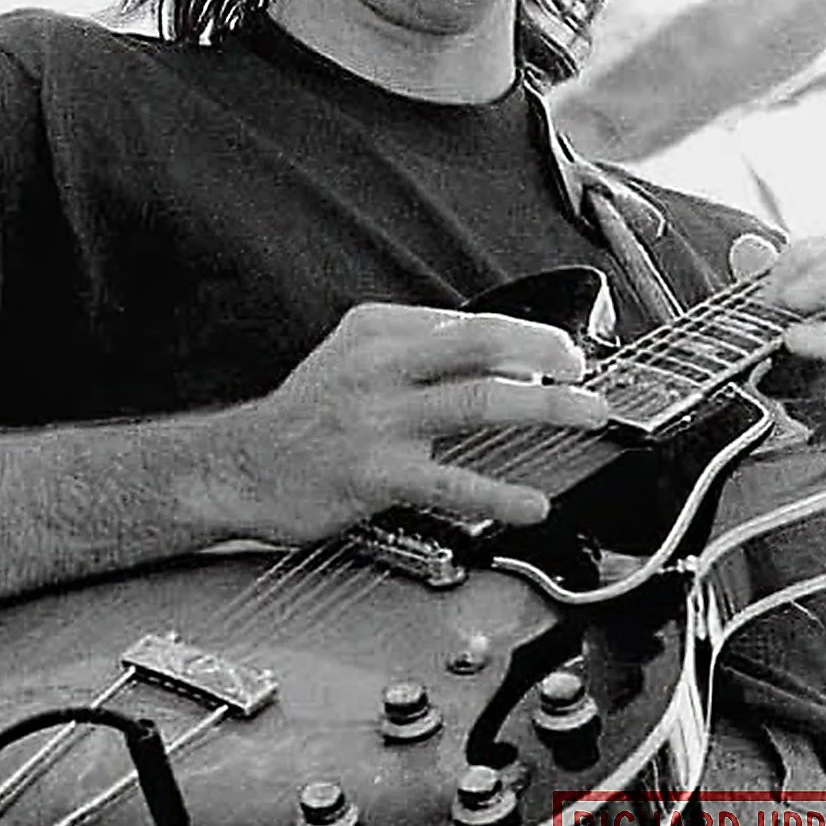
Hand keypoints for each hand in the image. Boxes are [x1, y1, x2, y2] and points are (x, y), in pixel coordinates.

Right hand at [224, 302, 607, 543]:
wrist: (239, 467)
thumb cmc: (302, 418)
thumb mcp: (349, 356)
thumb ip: (414, 350)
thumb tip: (495, 358)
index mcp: (377, 330)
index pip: (467, 323)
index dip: (525, 336)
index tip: (558, 352)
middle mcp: (381, 366)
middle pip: (484, 343)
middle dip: (547, 350)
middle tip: (583, 368)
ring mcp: (380, 420)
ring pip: (481, 401)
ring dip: (547, 406)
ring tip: (586, 413)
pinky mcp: (376, 474)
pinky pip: (452, 483)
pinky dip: (501, 494)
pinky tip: (532, 502)